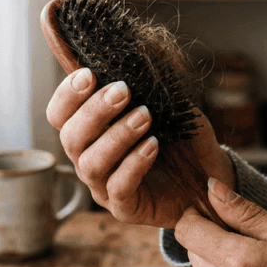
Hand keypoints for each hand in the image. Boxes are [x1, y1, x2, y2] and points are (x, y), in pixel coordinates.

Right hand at [46, 67, 235, 228]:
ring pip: (90, 163)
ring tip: (145, 115)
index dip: (67, 94)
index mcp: (90, 132)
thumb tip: (140, 59)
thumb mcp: (168, 107)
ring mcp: (104, 186)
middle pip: (70, 137)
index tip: (89, 74)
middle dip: (94, 111)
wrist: (206, 179)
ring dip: (116, 135)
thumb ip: (150, 87)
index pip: (59, 114)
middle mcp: (89, 159)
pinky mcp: (125, 207)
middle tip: (123, 90)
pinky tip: (153, 145)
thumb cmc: (179, 140)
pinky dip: (134, 163)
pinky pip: (118, 188)